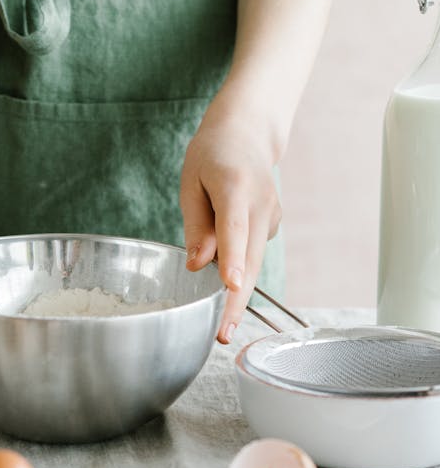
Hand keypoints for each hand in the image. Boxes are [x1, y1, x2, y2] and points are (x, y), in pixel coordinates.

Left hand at [180, 108, 281, 343]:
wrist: (247, 133)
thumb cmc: (211, 155)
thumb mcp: (191, 183)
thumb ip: (196, 225)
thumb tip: (197, 265)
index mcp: (234, 185)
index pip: (233, 227)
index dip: (232, 259)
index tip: (230, 286)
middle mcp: (260, 201)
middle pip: (250, 257)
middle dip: (237, 298)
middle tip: (222, 333)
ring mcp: (273, 213)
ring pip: (255, 261)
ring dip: (240, 294)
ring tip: (223, 327)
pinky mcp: (275, 222)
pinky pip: (254, 251)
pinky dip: (241, 267)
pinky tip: (226, 268)